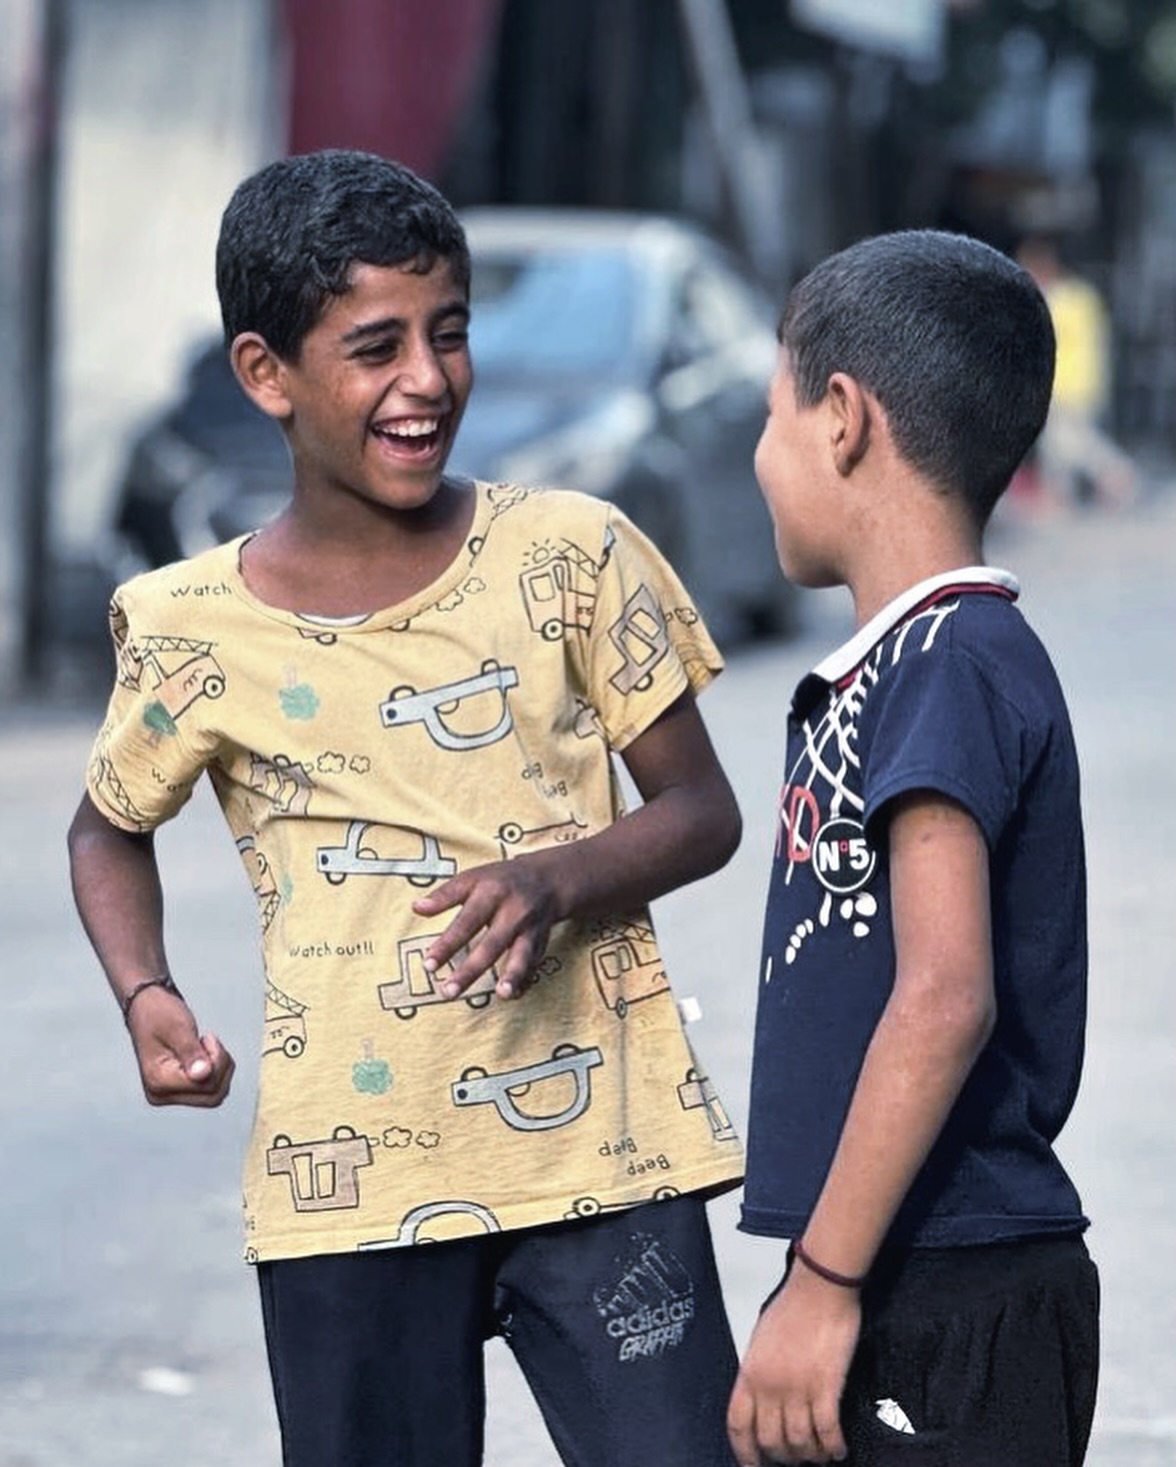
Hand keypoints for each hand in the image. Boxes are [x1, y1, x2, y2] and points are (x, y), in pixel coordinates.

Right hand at [127, 986, 234, 1106]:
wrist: (145, 1008)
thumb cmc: (158, 1013)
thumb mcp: (178, 1027)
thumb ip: (191, 1052)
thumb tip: (203, 1075)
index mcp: (158, 1081)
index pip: (206, 1084)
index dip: (218, 1060)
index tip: (208, 1037)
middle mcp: (161, 1095)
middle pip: (213, 1095)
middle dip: (221, 1067)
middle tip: (209, 1042)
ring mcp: (169, 1095)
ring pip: (215, 1095)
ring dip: (220, 1068)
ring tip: (204, 1046)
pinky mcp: (178, 1090)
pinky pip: (210, 1090)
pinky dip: (216, 1071)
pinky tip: (203, 1053)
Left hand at [411, 854, 561, 1000]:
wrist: (547, 878)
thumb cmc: (500, 881)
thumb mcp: (472, 878)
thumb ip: (445, 895)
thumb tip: (416, 908)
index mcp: (492, 893)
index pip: (466, 922)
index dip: (447, 945)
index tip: (429, 965)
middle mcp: (514, 911)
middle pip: (492, 944)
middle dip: (471, 970)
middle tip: (448, 992)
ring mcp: (531, 928)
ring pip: (523, 954)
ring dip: (514, 975)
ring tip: (503, 995)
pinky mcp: (542, 942)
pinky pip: (535, 964)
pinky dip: (526, 980)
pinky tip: (514, 995)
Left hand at [728, 1266, 860, 1464]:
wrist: (820, 1286)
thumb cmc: (793, 1306)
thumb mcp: (761, 1340)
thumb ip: (759, 1374)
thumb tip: (764, 1402)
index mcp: (750, 1372)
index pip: (738, 1425)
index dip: (745, 1452)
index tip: (753, 1465)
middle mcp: (770, 1385)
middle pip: (770, 1440)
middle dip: (784, 1457)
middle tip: (795, 1458)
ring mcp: (798, 1387)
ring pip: (799, 1442)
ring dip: (810, 1455)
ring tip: (819, 1455)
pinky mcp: (826, 1386)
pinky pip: (827, 1431)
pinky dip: (833, 1446)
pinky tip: (837, 1449)